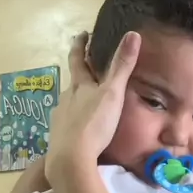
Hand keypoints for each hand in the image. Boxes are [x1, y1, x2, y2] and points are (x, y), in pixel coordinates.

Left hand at [46, 31, 141, 185]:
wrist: (71, 158)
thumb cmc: (94, 123)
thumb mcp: (112, 93)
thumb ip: (122, 66)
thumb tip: (133, 34)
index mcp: (79, 86)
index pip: (78, 59)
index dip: (80, 45)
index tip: (82, 34)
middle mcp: (66, 98)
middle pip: (73, 83)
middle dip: (80, 75)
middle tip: (88, 70)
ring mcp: (60, 118)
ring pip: (70, 103)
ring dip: (78, 100)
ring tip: (89, 103)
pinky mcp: (59, 136)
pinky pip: (68, 123)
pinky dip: (76, 121)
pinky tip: (81, 129)